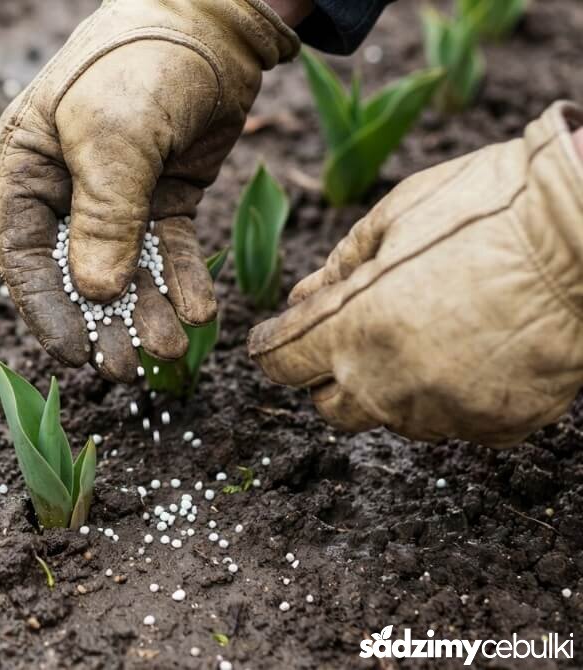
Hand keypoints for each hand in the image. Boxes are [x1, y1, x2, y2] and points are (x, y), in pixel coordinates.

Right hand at [0, 0, 297, 381]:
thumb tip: (97, 293)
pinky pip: (169, 248)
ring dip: (148, 310)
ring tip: (172, 349)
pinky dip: (182, 280)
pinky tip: (201, 311)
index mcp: (28, 168)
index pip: (25, 254)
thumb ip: (103, 216)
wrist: (213, 20)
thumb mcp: (113, 136)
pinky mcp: (163, 196)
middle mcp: (66, 187)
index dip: (47, 310)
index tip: (75, 355)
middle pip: (77, 271)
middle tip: (130, 368)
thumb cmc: (141, 64)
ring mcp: (116, 195)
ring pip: (127, 268)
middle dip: (104, 322)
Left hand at [248, 101, 582, 447]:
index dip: (273, 345)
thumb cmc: (487, 206)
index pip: (279, 362)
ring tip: (435, 328)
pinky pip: (456, 422)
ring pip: (393, 417)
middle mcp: (388, 385)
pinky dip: (454, 395)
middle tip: (357, 334)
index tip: (279, 334)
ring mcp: (445, 412)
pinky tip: (479, 349)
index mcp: (350, 330)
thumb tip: (301, 298)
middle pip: (329, 407)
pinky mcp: (499, 426)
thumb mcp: (395, 216)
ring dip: (394, 385)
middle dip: (330, 374)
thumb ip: (338, 267)